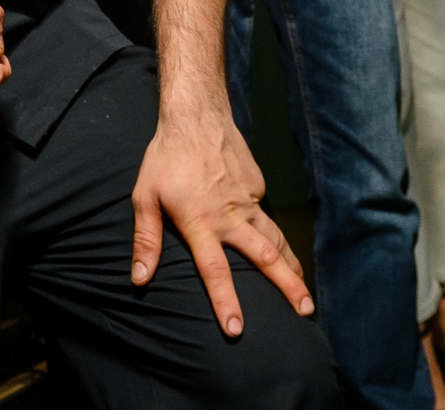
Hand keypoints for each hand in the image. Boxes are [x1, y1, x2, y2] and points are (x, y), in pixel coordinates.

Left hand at [130, 106, 312, 335]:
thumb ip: (146, 240)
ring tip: (304, 295)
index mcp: (200, 222)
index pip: (215, 270)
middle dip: (286, 287)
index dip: (225, 301)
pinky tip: (275, 246)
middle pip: (264, 257)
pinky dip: (274, 234)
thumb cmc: (165, 158)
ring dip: (292, 267)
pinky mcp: (258, 187)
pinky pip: (265, 215)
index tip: (236, 329)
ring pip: (275, 239)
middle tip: (304, 312)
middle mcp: (230, 215)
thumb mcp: (145, 197)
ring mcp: (248, 201)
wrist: (197, 116)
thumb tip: (140, 279)